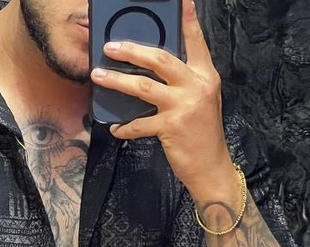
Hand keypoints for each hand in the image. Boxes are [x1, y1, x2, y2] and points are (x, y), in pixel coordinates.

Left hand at [90, 0, 235, 203]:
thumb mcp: (201, 101)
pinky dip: (125, 127)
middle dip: (132, 50)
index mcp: (205, 76)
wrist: (211, 167)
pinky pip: (139, 124)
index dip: (187, 20)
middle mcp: (195, 87)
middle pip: (160, 59)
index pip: (195, 42)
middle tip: (111, 47)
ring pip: (143, 86)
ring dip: (117, 81)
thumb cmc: (203, 135)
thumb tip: (154, 70)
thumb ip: (184, 83)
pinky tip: (116, 128)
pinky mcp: (170, 127)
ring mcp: (183, 106)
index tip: (181, 0)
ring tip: (98, 76)